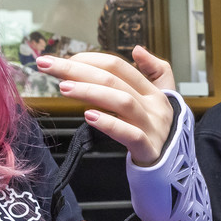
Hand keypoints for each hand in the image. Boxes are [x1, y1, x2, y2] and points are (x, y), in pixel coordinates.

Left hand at [36, 48, 175, 165]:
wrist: (172, 171)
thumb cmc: (156, 132)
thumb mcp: (161, 98)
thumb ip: (154, 71)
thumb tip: (138, 49)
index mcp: (153, 91)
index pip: (118, 66)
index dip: (89, 59)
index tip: (62, 60)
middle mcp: (154, 105)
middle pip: (114, 80)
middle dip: (77, 69)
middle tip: (48, 65)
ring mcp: (153, 127)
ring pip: (123, 102)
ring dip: (90, 92)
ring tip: (64, 88)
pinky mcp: (149, 149)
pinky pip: (130, 134)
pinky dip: (109, 123)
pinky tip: (89, 116)